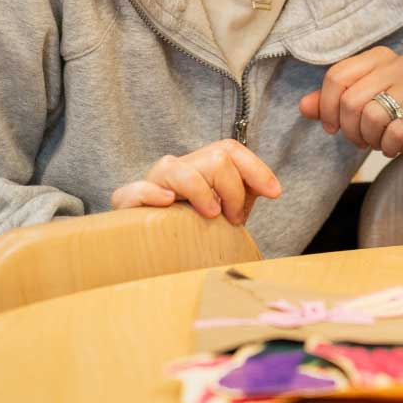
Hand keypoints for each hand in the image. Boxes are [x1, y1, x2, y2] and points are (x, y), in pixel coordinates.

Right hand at [110, 139, 281, 224]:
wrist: (152, 252)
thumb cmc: (195, 232)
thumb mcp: (225, 213)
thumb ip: (244, 195)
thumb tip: (270, 188)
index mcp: (200, 167)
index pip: (230, 150)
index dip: (256, 168)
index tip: (274, 193)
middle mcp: (178, 168)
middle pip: (215, 158)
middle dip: (234, 190)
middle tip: (233, 219)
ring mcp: (152, 183)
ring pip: (180, 170)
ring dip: (202, 193)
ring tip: (211, 215)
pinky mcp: (128, 203)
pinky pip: (135, 190)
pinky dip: (152, 194)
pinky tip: (167, 202)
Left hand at [299, 47, 402, 171]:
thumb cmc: (396, 120)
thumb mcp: (360, 111)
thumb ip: (331, 105)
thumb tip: (303, 105)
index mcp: (379, 57)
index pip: (337, 76)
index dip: (327, 107)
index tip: (332, 127)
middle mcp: (402, 64)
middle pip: (352, 99)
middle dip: (349, 129)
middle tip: (360, 139)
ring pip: (373, 115)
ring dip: (370, 139)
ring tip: (378, 141)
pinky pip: (398, 131)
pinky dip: (389, 146)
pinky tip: (394, 147)